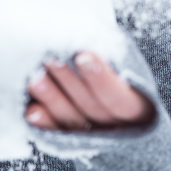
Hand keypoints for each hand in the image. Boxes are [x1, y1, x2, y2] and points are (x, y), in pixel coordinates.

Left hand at [25, 51, 154, 130]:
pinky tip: (30, 111)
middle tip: (50, 56)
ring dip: (52, 98)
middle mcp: (119, 129)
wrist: (119, 112)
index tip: (82, 55)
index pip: (122, 100)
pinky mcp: (72, 142)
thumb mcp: (126, 65)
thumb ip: (113, 56)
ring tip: (34, 76)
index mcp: (141, 109)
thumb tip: (87, 28)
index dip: (102, 79)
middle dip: (69, 80)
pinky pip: (56, 134)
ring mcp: (93, 138)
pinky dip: (44, 123)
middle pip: (92, 107)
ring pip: (72, 120)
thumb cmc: (122, 74)